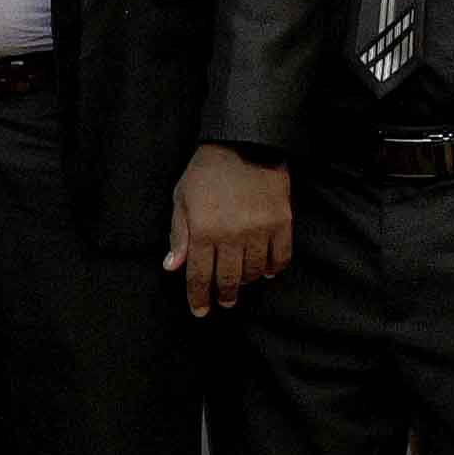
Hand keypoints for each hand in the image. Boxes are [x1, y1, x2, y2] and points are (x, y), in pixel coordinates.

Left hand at [166, 143, 293, 315]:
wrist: (244, 143)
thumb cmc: (206, 171)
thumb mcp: (182, 198)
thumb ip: (178, 234)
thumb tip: (172, 267)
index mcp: (203, 231)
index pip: (199, 276)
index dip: (198, 298)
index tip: (200, 311)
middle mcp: (231, 236)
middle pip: (229, 279)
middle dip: (224, 295)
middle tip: (225, 301)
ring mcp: (259, 231)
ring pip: (254, 271)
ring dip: (247, 282)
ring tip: (243, 284)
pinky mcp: (282, 223)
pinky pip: (280, 257)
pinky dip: (273, 268)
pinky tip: (266, 271)